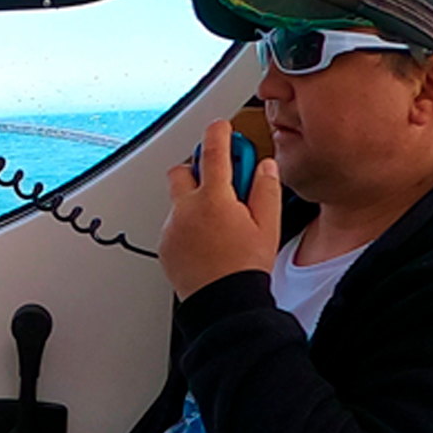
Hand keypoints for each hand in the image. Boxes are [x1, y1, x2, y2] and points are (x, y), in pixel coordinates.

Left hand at [158, 120, 281, 299]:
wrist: (223, 304)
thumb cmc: (245, 269)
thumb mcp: (268, 226)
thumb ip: (265, 189)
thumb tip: (264, 167)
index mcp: (213, 199)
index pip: (213, 152)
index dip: (218, 134)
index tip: (221, 127)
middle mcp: (186, 209)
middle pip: (182, 170)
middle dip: (199, 169)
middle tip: (222, 182)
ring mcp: (172, 228)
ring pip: (178, 201)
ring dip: (194, 202)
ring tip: (219, 224)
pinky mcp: (164, 245)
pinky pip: (173, 225)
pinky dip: (187, 225)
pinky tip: (206, 242)